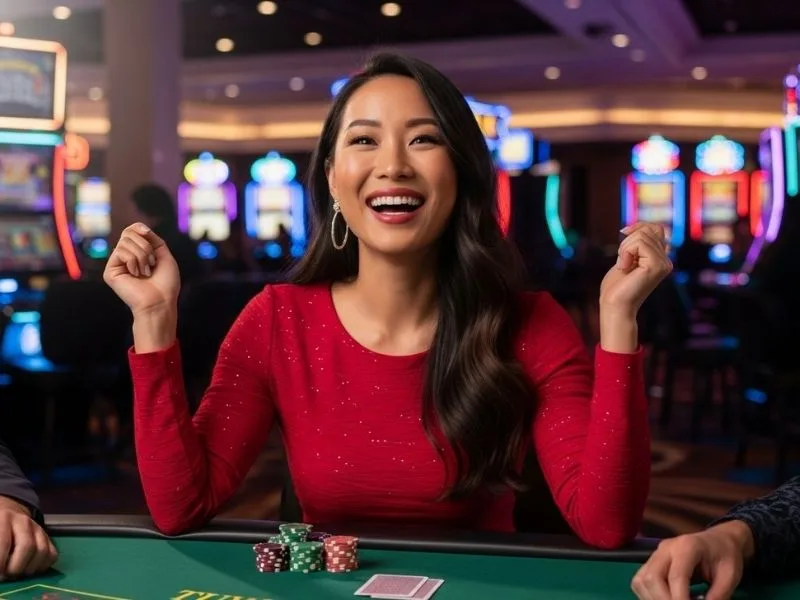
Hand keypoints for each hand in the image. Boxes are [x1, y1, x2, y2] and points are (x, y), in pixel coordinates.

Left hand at [0, 496, 57, 580]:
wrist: (7, 515)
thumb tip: (0, 570)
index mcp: (4, 520)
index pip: (5, 543)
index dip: (1, 562)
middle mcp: (23, 521)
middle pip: (27, 546)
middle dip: (16, 567)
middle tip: (7, 575)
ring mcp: (38, 528)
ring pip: (42, 551)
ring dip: (29, 569)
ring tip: (17, 574)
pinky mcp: (47, 537)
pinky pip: (52, 554)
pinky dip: (42, 566)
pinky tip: (29, 569)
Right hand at [103, 223, 180, 316]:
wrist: (161, 301)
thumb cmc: (166, 282)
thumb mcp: (163, 254)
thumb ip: (152, 239)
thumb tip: (140, 227)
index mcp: (137, 253)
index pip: (131, 231)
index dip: (138, 228)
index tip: (147, 232)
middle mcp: (125, 257)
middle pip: (128, 233)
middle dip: (146, 246)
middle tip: (152, 263)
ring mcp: (117, 264)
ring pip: (125, 242)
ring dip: (142, 256)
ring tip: (146, 272)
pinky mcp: (110, 271)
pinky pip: (121, 252)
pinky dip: (134, 262)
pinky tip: (136, 275)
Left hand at [599, 222, 671, 316]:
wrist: (615, 306)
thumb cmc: (616, 287)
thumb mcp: (626, 259)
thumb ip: (635, 245)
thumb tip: (634, 227)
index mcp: (660, 259)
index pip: (656, 229)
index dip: (639, 226)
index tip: (623, 233)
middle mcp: (666, 261)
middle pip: (648, 230)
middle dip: (628, 241)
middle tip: (623, 261)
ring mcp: (664, 263)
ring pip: (642, 235)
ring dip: (624, 248)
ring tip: (624, 266)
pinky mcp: (657, 265)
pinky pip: (639, 243)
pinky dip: (625, 252)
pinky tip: (625, 267)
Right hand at [631, 521, 752, 599]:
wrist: (719, 540)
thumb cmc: (725, 555)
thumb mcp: (730, 576)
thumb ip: (718, 596)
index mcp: (688, 546)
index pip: (676, 576)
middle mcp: (666, 548)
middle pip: (651, 577)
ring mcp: (655, 554)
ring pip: (641, 580)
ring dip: (653, 599)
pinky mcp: (651, 562)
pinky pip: (640, 581)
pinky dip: (649, 596)